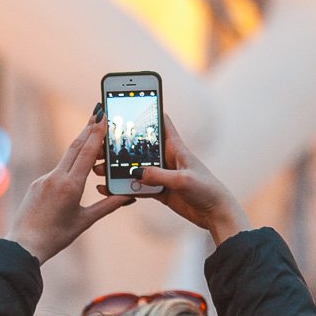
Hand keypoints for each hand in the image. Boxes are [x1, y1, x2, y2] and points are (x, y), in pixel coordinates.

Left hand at [7, 109, 132, 263]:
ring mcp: (44, 179)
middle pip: (75, 147)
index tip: (103, 115)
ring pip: (66, 157)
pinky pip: (58, 168)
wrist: (24, 245)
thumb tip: (128, 196)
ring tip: (92, 130)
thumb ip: (107, 206)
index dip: (96, 133)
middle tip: (99, 110)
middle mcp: (56, 178)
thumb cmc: (56, 236)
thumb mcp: (85, 221)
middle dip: (88, 128)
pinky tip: (77, 162)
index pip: (86, 153)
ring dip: (80, 143)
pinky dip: (70, 161)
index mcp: (70, 186)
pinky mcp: (38, 184)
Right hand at [97, 115, 248, 243]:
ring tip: (98, 167)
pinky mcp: (160, 190)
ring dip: (117, 167)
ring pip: (135, 167)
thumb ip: (159, 176)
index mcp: (176, 148)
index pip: (162, 122)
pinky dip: (123, 187)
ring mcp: (162, 175)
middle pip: (140, 146)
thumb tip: (135, 173)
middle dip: (121, 144)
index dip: (148, 110)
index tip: (130, 101)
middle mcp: (168, 158)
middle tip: (100, 142)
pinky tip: (108, 188)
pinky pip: (137, 186)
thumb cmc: (207, 190)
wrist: (216, 214)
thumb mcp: (182, 180)